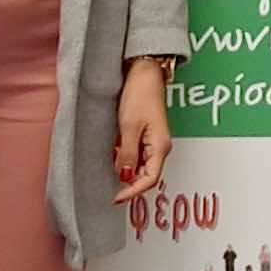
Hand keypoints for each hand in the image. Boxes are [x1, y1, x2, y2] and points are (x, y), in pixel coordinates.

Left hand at [112, 59, 172, 203]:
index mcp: (160, 146)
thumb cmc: (140, 94)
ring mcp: (153, 141)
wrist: (144, 73)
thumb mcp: (129, 126)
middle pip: (146, 175)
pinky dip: (126, 159)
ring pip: (141, 165)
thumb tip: (126, 176)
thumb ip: (128, 154)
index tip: (116, 198)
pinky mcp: (146, 134)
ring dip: (126, 171)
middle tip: (110, 189)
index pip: (149, 179)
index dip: (133, 192)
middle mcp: (160, 146)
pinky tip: (115, 155)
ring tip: (109, 170)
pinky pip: (137, 154)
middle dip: (129, 184)